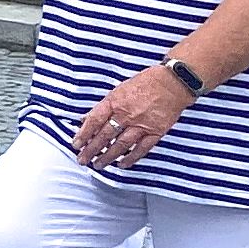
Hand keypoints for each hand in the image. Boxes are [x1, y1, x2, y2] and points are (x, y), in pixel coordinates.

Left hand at [74, 65, 193, 173]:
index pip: (94, 121)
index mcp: (115, 102)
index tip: (76, 144)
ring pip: (120, 145)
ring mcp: (141, 125)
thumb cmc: (146, 82)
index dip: (83, 134)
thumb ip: (103, 106)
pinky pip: (141, 149)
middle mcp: (126, 115)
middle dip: (91, 150)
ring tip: (98, 165)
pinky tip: (122, 164)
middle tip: (83, 160)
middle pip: (104, 136)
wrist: (173, 82)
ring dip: (107, 157)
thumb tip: (86, 118)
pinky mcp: (155, 132)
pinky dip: (131, 158)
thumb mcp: (119, 90)